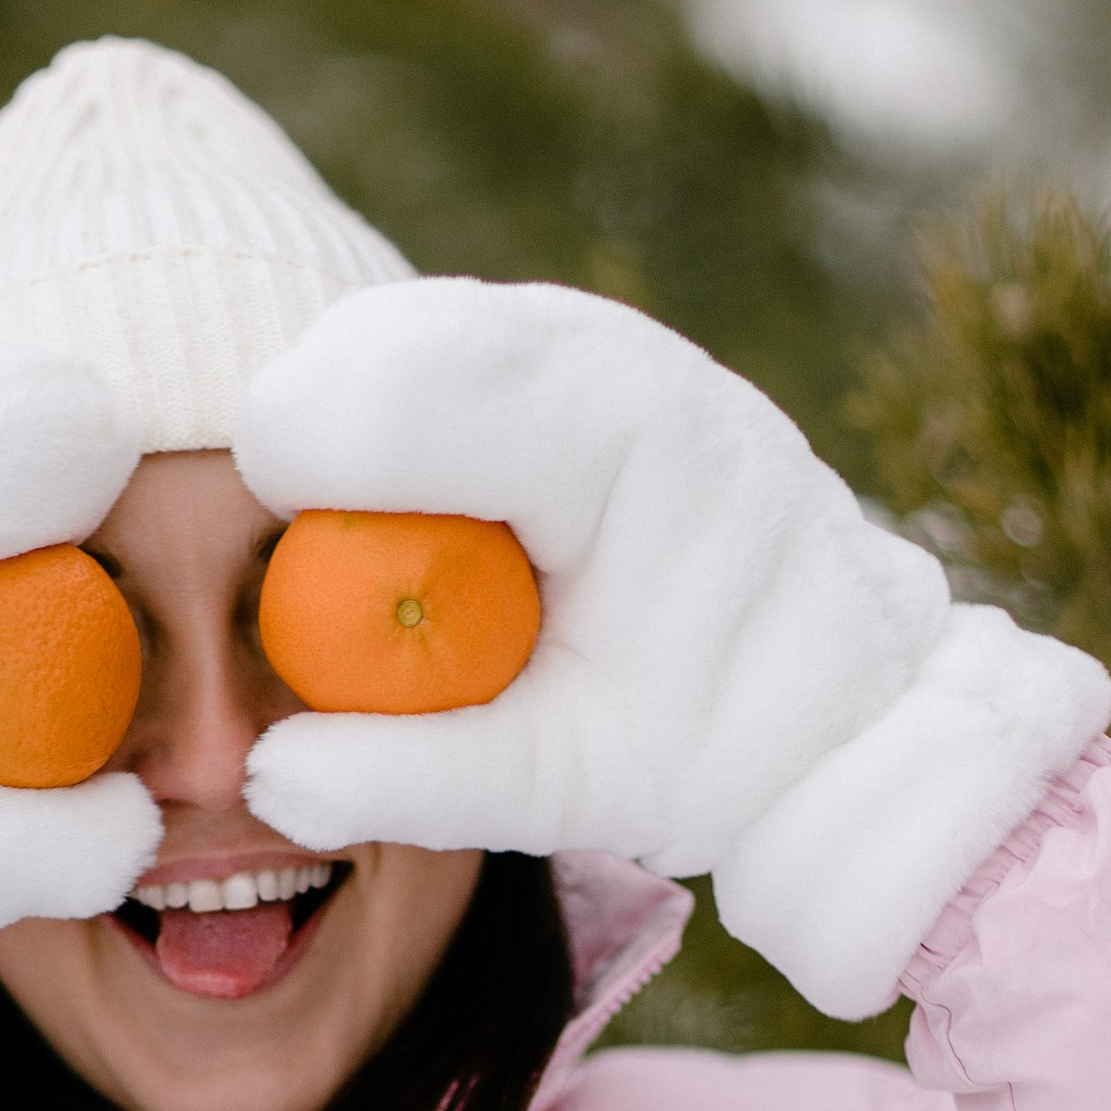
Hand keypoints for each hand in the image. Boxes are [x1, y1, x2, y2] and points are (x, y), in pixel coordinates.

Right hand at [234, 281, 1110, 1019]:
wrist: (843, 684)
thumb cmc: (714, 745)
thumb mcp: (573, 790)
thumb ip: (421, 780)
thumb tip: (266, 779)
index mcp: (636, 446)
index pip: (434, 388)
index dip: (318, 448)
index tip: (272, 538)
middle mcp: (618, 354)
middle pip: (390, 330)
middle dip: (308, 428)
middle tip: (289, 551)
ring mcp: (587, 334)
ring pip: (394, 319)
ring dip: (336, 418)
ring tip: (348, 538)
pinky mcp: (557, 347)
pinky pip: (420, 341)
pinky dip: (373, 413)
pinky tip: (392, 508)